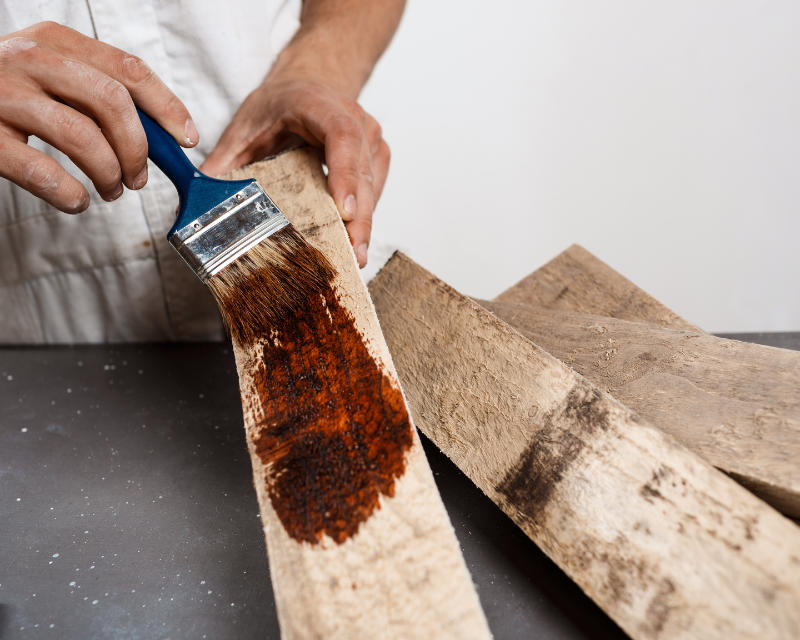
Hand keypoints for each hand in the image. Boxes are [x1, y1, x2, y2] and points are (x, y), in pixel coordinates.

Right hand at [0, 21, 197, 212]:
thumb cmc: (7, 93)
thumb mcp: (52, 75)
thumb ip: (99, 94)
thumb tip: (163, 137)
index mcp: (56, 41)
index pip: (128, 70)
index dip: (167, 108)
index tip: (187, 138)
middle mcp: (28, 58)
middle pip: (112, 102)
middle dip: (138, 149)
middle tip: (138, 178)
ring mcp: (2, 94)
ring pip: (82, 137)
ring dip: (108, 174)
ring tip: (109, 190)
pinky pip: (40, 170)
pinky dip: (68, 193)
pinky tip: (75, 200)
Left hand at [200, 76, 389, 267]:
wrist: (306, 85)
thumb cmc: (279, 105)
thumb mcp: (244, 128)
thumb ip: (223, 164)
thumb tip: (195, 205)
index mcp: (318, 104)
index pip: (341, 136)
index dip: (344, 173)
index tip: (342, 210)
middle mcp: (353, 118)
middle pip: (361, 170)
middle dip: (358, 217)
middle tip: (352, 254)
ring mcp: (370, 137)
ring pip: (372, 185)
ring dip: (364, 223)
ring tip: (354, 257)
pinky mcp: (377, 157)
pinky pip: (375, 190)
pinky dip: (365, 216)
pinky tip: (353, 241)